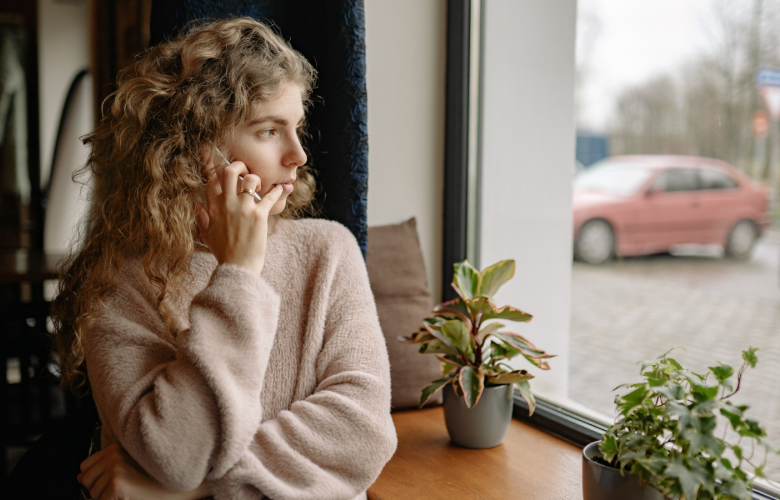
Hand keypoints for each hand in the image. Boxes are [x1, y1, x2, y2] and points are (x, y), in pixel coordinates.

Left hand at [77, 443, 210, 499]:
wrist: (178, 486)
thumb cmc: (158, 479)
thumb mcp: (129, 468)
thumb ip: (104, 468)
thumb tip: (78, 477)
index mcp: (117, 448)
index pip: (85, 466)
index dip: (95, 478)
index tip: (109, 483)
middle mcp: (114, 455)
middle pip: (86, 480)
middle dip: (99, 490)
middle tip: (122, 490)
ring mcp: (115, 469)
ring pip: (92, 493)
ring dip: (107, 498)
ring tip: (129, 493)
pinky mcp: (116, 484)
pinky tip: (129, 497)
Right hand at [196, 158, 284, 274]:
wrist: (238, 268)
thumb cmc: (224, 253)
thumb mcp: (207, 235)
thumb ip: (202, 218)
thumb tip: (198, 206)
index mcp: (212, 207)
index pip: (210, 178)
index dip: (209, 160)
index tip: (208, 147)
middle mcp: (226, 204)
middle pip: (230, 170)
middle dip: (239, 165)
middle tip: (245, 171)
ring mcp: (243, 208)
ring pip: (251, 179)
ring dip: (257, 179)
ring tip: (260, 187)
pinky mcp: (259, 215)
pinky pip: (270, 196)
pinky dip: (278, 191)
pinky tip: (282, 189)